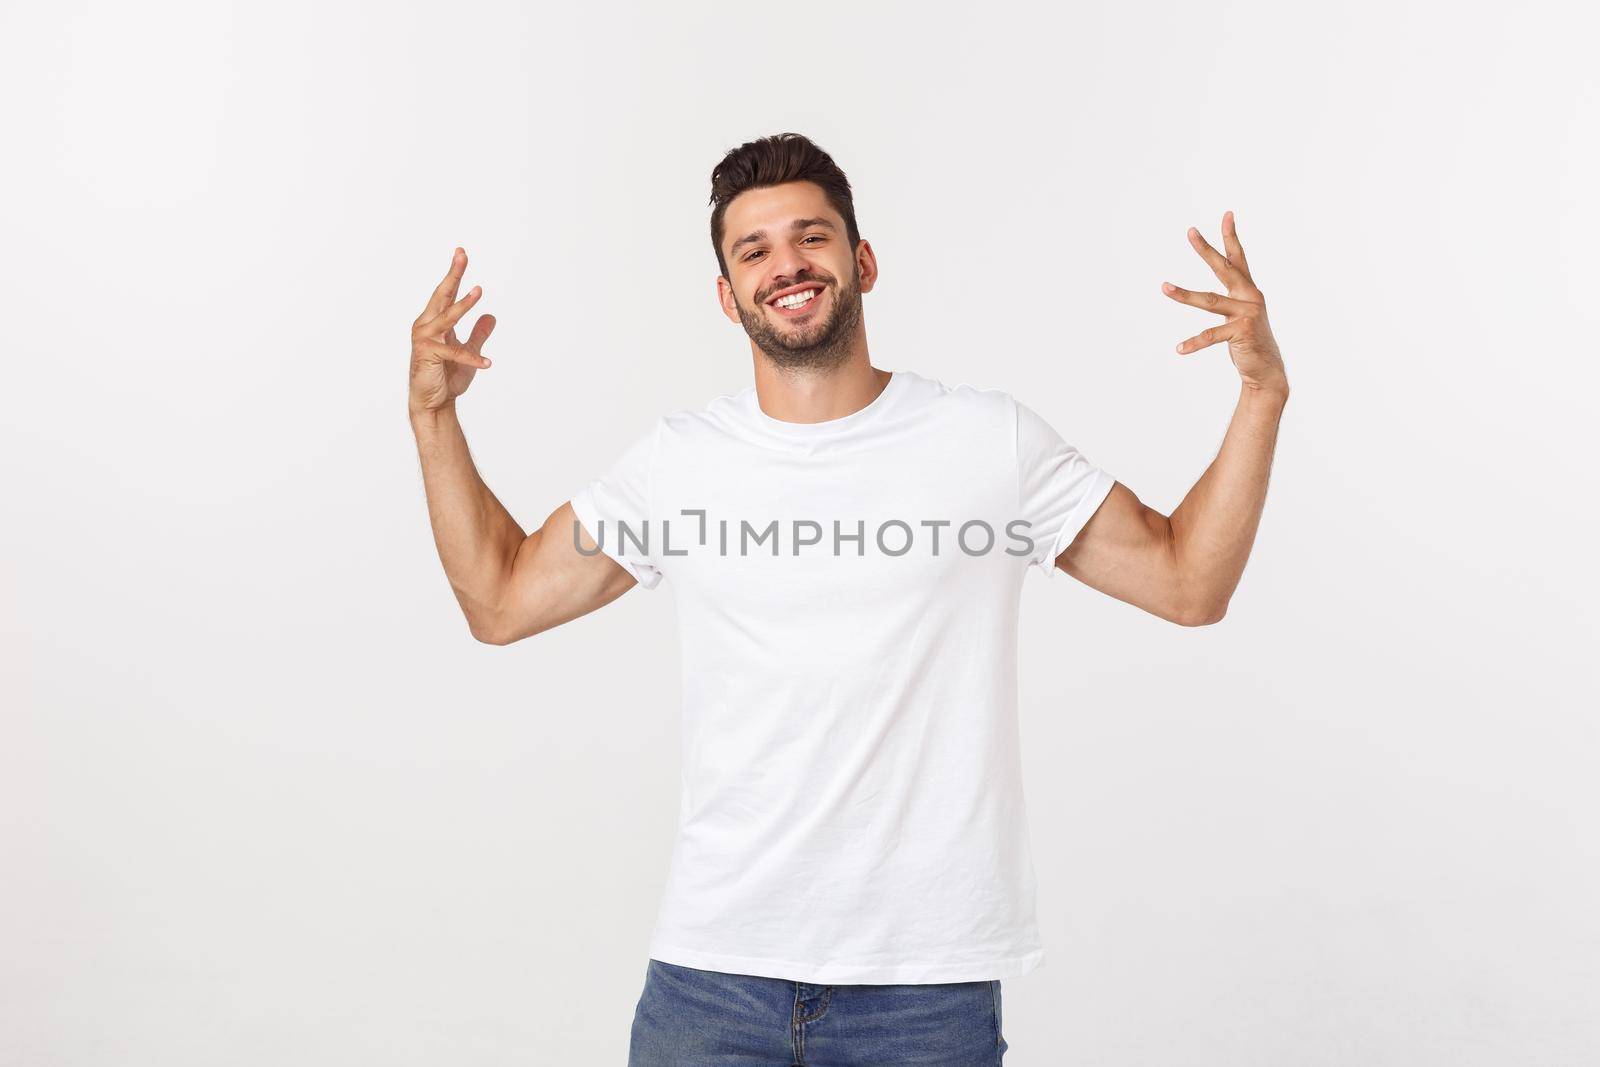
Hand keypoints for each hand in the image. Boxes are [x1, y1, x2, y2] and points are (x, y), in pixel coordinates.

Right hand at [410, 247, 495, 414]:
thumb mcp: (469, 352)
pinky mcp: (428, 355)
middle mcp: (426, 326)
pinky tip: (487, 363)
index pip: (446, 293)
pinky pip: (454, 353)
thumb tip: (491, 316)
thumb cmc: (446, 378)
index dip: (454, 273)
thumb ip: (478, 334)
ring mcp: (425, 339)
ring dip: (463, 304)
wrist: (433, 403)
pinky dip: (472, 358)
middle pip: (442, 295)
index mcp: (434, 322)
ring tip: (479, 291)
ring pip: (447, 317)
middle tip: (462, 254)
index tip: (461, 253)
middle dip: (453, 274)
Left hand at [1161, 212, 1286, 394]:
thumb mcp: (1241, 316)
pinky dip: (1194, 343)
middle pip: (1223, 268)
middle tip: (1190, 232)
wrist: (1266, 370)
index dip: (1231, 236)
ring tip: (1164, 287)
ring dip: (1184, 295)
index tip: (1227, 214)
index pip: (1238, 258)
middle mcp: (1250, 297)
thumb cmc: (1249, 341)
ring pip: (1209, 300)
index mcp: (1248, 291)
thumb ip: (1229, 303)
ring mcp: (1247, 314)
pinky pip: (1211, 335)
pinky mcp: (1242, 332)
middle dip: (1206, 249)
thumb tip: (1210, 298)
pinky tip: (1179, 348)